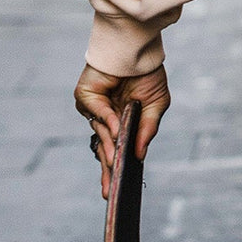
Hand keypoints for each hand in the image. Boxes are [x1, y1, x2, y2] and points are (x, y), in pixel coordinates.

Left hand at [74, 64, 169, 199]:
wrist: (137, 49)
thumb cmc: (147, 74)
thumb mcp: (156, 105)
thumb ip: (147, 130)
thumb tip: (139, 154)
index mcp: (121, 122)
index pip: (116, 150)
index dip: (116, 169)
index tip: (117, 191)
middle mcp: (104, 118)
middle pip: (104, 149)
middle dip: (107, 171)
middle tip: (108, 192)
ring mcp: (93, 109)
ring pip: (101, 135)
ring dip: (110, 149)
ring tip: (117, 165)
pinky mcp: (85, 97)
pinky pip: (98, 114)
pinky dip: (108, 123)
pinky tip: (117, 132)